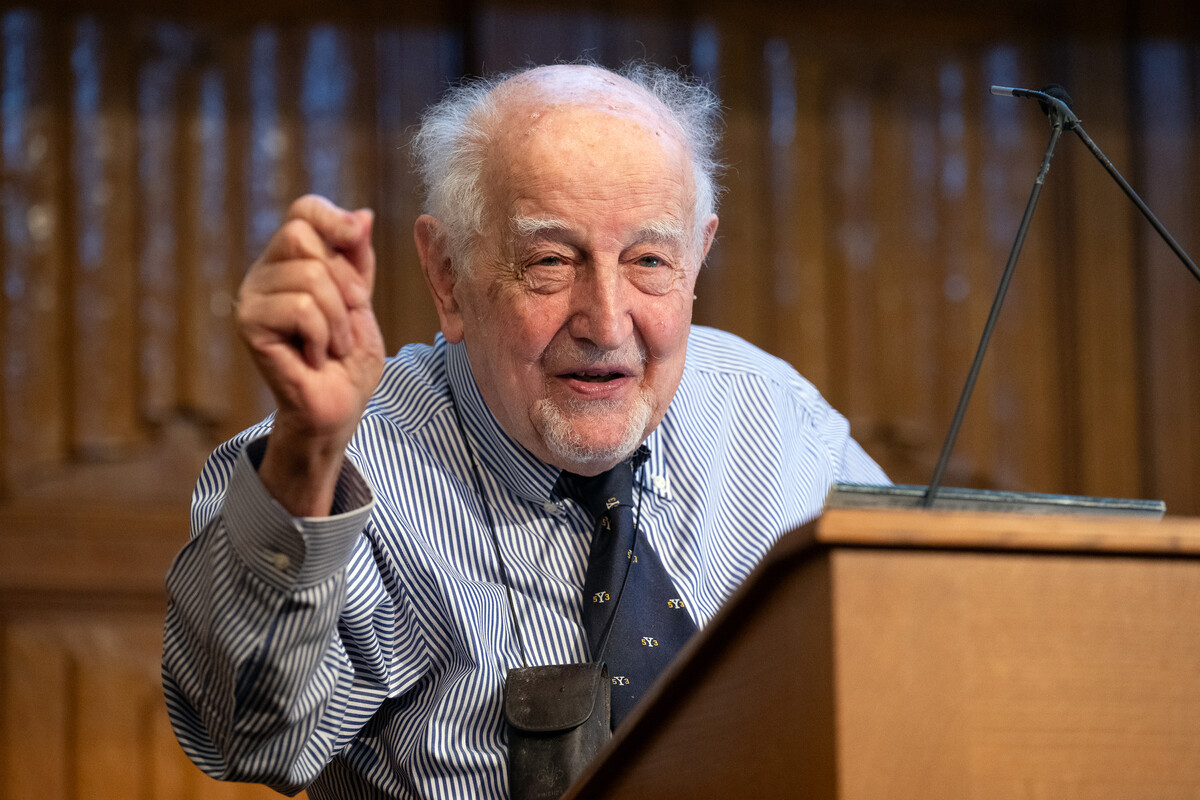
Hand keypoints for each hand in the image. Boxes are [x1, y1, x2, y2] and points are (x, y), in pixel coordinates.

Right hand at [236, 195, 385, 514]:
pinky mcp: (249, 324)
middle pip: (303, 236)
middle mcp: (265, 272)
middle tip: (348, 316)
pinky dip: (322, 335)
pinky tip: (315, 356)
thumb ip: (357, 258)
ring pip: (309, 276)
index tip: (357, 242)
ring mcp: (253, 297)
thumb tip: (361, 214)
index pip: (304, 210)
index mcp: (292, 259)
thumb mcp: (362, 300)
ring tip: (333, 344)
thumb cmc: (348, 358)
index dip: (334, 220)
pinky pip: (300, 308)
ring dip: (338, 318)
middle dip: (344, 280)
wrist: (337, 407)